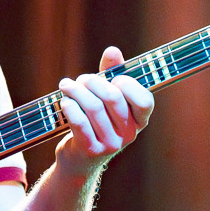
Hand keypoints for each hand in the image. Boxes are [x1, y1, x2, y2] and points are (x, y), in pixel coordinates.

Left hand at [56, 46, 153, 175]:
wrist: (79, 160)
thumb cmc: (95, 121)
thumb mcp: (105, 98)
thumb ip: (111, 73)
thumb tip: (113, 51)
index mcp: (139, 120)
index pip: (144, 100)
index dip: (128, 84)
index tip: (112, 78)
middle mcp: (129, 134)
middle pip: (113, 97)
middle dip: (93, 81)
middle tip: (80, 80)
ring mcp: (111, 144)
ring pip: (93, 107)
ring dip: (76, 91)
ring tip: (66, 85)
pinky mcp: (91, 150)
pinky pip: (80, 122)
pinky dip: (70, 107)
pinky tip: (64, 101)